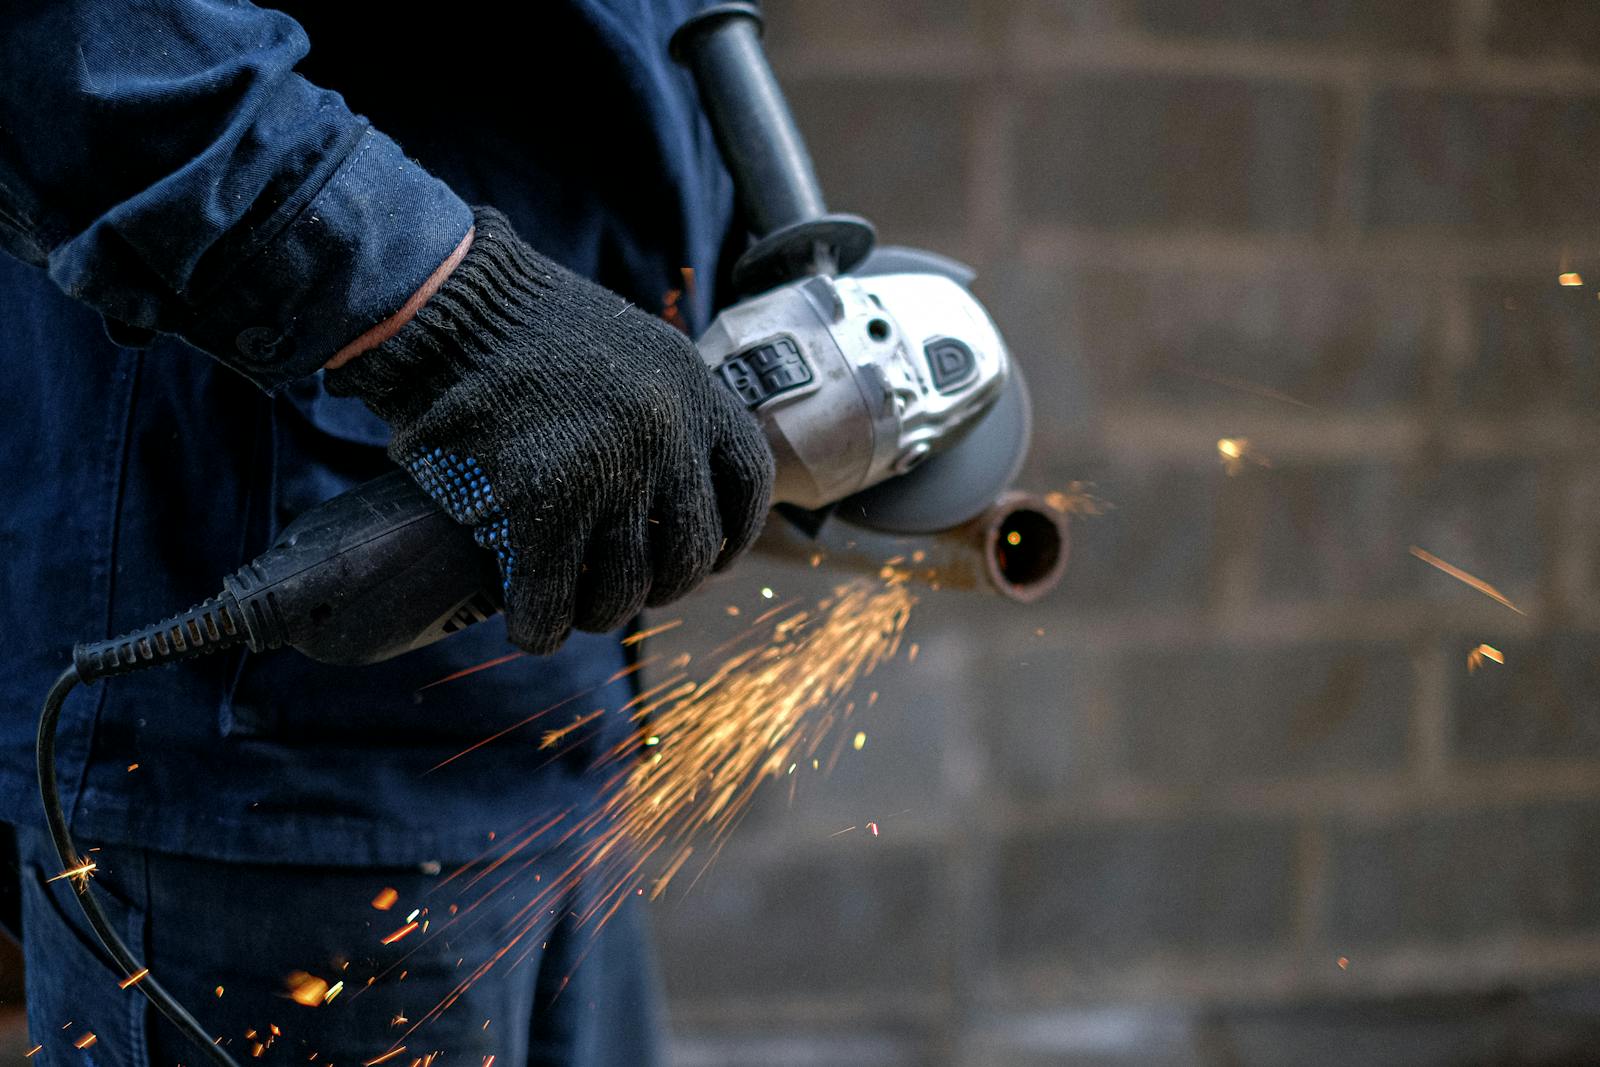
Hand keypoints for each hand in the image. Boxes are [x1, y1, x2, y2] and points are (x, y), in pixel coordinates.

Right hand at [327, 207, 773, 653]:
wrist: (450, 303)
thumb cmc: (528, 324)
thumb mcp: (633, 347)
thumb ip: (665, 409)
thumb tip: (677, 490)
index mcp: (695, 388)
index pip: (751, 481)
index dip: (739, 533)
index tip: (716, 556)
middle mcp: (667, 431)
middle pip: (693, 550)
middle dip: (662, 585)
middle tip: (627, 585)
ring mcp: (608, 468)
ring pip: (627, 587)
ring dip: (602, 612)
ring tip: (577, 608)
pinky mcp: (542, 499)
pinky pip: (553, 597)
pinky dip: (542, 626)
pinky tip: (533, 628)